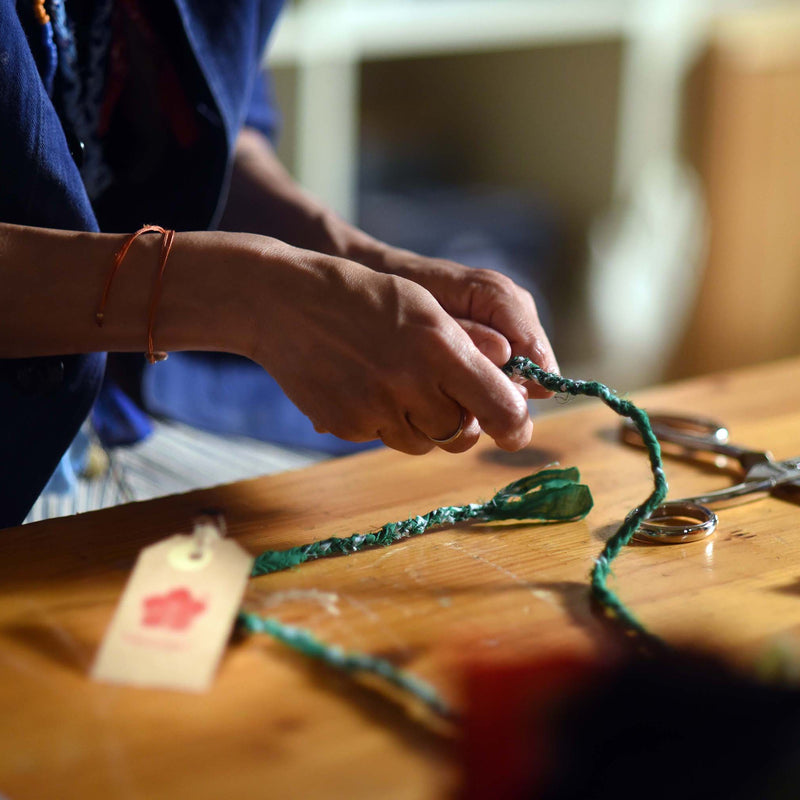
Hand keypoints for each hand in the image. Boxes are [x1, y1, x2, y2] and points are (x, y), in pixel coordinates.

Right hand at [246, 242, 532, 454]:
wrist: (282, 303)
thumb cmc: (361, 296)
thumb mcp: (423, 305)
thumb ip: (470, 348)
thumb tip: (512, 389)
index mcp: (439, 345)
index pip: (501, 406)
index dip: (514, 422)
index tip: (514, 425)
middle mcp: (411, 382)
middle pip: (463, 434)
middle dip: (465, 422)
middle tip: (450, 399)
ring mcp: (375, 410)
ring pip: (425, 443)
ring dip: (425, 425)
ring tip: (399, 384)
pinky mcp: (346, 427)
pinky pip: (384, 439)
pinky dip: (385, 422)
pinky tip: (366, 387)